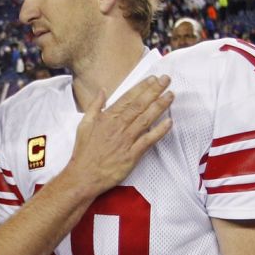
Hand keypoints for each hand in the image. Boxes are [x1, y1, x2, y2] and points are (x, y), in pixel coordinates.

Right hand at [67, 75, 173, 193]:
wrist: (84, 176)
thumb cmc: (84, 152)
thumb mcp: (84, 124)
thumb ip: (94, 106)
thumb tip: (102, 91)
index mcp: (107, 118)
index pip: (127, 99)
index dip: (141, 88)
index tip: (152, 79)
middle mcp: (118, 127)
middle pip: (139, 106)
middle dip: (154, 91)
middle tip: (166, 80)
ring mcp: (126, 141)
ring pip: (145, 120)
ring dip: (159, 106)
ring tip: (170, 96)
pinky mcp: (131, 155)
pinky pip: (148, 141)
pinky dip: (159, 131)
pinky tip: (169, 122)